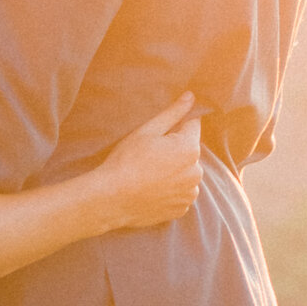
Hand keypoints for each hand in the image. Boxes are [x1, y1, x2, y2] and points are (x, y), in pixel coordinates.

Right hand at [94, 96, 205, 230]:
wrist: (111, 199)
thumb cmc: (126, 161)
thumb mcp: (147, 131)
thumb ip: (173, 113)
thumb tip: (192, 96)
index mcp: (190, 148)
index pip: (193, 125)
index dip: (176, 125)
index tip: (159, 134)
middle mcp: (196, 172)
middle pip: (190, 151)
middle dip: (175, 149)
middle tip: (148, 156)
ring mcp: (189, 193)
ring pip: (186, 173)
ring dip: (174, 171)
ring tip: (148, 174)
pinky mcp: (181, 209)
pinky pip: (180, 192)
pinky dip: (170, 190)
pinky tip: (151, 188)